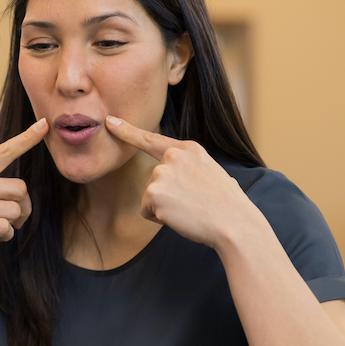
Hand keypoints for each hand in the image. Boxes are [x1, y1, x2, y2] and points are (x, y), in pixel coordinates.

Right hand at [0, 118, 47, 262]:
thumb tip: (10, 196)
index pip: (4, 150)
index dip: (27, 138)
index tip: (45, 124)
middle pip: (19, 188)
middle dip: (24, 205)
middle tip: (16, 216)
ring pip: (14, 210)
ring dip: (14, 223)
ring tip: (2, 228)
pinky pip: (4, 228)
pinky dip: (5, 235)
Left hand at [104, 115, 260, 249]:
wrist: (234, 224)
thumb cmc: (227, 206)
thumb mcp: (214, 174)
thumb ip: (195, 170)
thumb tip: (201, 180)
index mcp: (189, 149)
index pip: (152, 139)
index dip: (128, 131)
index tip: (110, 122)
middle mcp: (173, 156)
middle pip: (154, 180)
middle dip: (168, 196)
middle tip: (194, 202)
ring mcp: (162, 173)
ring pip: (150, 197)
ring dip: (164, 208)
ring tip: (189, 209)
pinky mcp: (153, 192)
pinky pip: (146, 211)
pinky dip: (159, 219)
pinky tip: (180, 216)